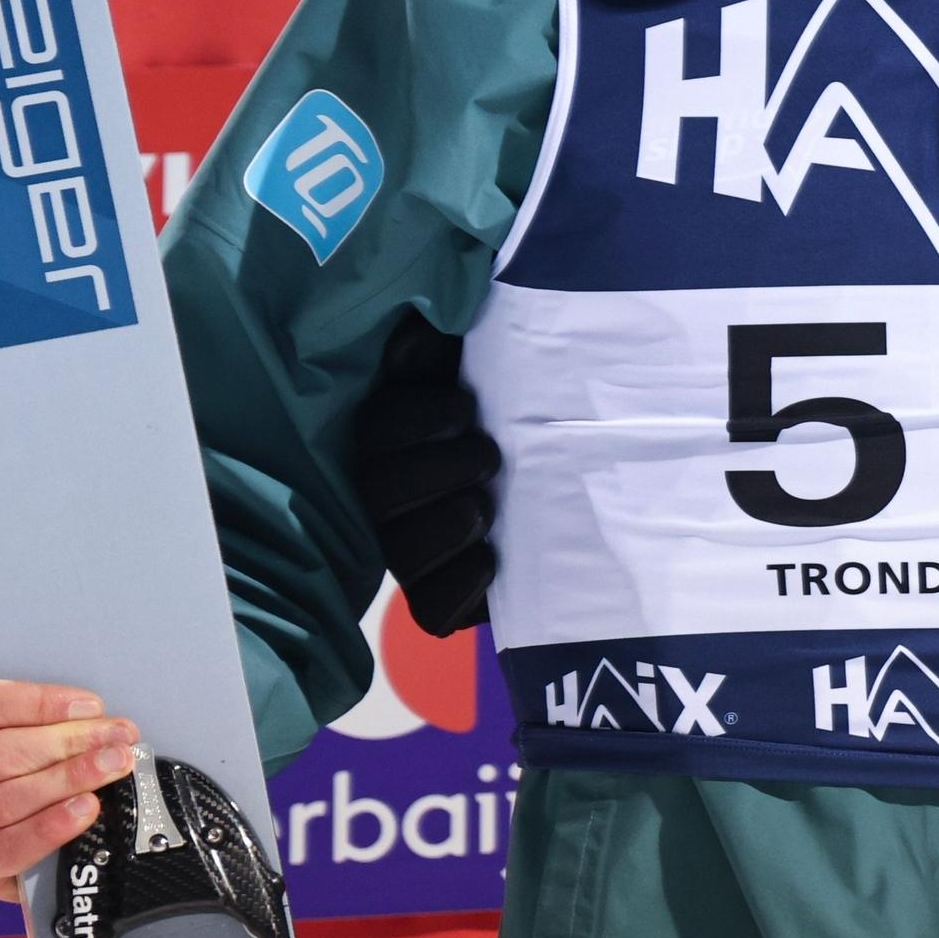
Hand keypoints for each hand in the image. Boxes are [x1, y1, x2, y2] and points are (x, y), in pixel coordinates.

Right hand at [0, 679, 134, 896]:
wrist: (30, 832)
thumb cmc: (28, 759)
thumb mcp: (30, 726)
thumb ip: (49, 718)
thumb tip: (97, 717)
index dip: (34, 703)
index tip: (90, 706)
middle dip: (64, 744)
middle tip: (117, 741)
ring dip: (65, 782)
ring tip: (112, 769)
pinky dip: (47, 830)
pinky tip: (84, 810)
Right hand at [355, 317, 498, 634]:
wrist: (564, 472)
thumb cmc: (512, 412)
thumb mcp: (483, 369)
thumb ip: (449, 347)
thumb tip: (425, 326)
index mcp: (391, 439)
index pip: (374, 431)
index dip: (413, 419)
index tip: (465, 406)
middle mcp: (389, 499)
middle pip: (382, 494)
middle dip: (435, 471)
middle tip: (487, 456)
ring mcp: (413, 551)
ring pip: (404, 556)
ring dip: (446, 526)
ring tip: (485, 508)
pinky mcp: (445, 595)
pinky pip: (434, 611)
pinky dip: (461, 589)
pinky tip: (491, 559)